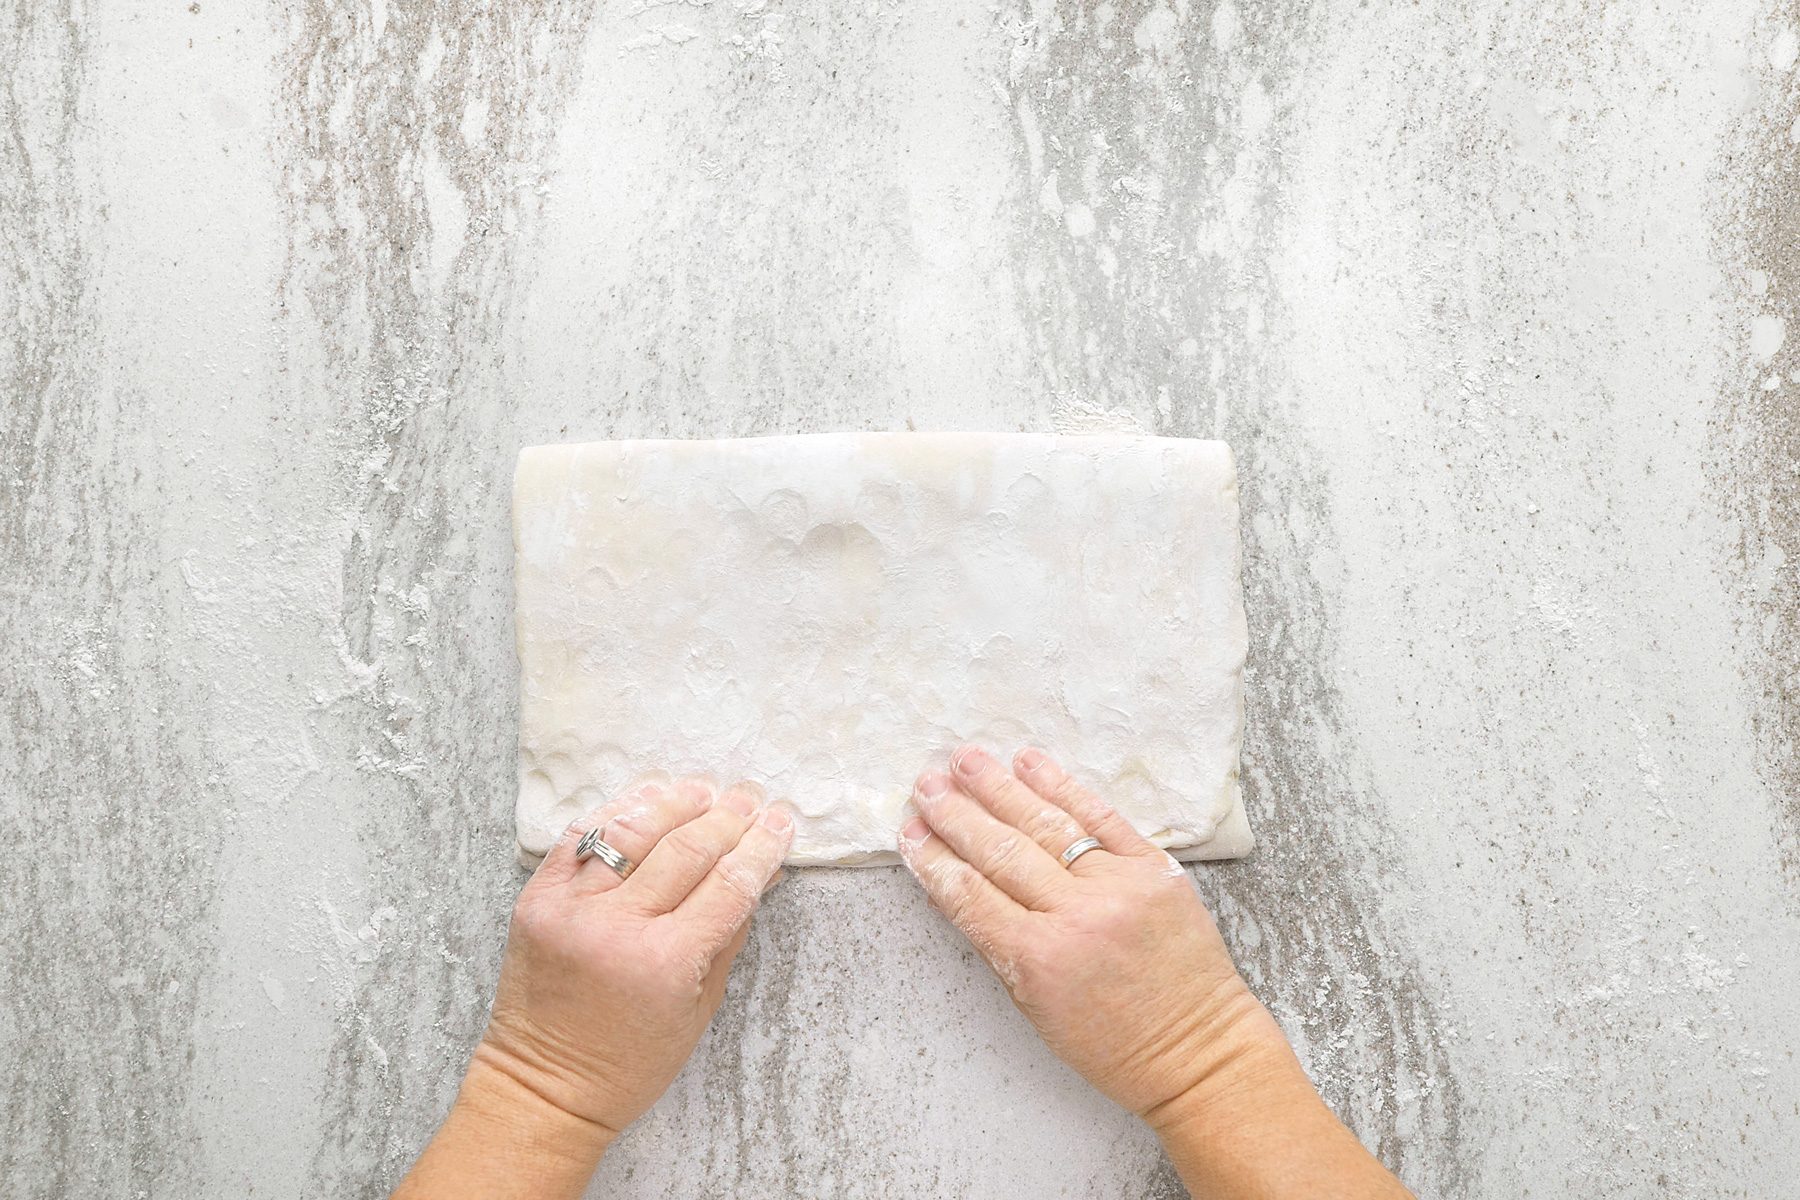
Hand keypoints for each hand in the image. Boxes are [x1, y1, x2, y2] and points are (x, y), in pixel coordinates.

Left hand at [480, 775, 793, 1138]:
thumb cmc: (629, 1063)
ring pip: (632, 830)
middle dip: (728, 818)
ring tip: (703, 791)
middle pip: (687, 849)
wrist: (544, 1087)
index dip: (762, 847)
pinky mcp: (536, 899)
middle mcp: (616, 928)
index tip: (781, 823)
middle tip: (751, 799)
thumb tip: (758, 874)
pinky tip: (647, 801)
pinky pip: (580, 837)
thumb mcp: (700, 1007)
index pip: (729, 884)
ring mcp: (570, 909)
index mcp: (665, 963)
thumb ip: (728, 934)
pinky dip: (616, 813)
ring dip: (674, 803)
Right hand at [896, 745, 1275, 1120]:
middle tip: (926, 785)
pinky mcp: (1154, 868)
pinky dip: (1063, 787)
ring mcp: (1117, 886)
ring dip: (999, 788)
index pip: (969, 895)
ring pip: (1045, 824)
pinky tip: (1030, 763)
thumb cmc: (1111, 1043)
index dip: (933, 860)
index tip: (908, 831)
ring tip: (965, 759)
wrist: (1197, 1050)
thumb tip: (950, 889)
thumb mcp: (1034, 1006)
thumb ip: (994, 943)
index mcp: (1037, 959)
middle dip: (956, 815)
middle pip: (1000, 851)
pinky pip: (1100, 818)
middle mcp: (1074, 915)